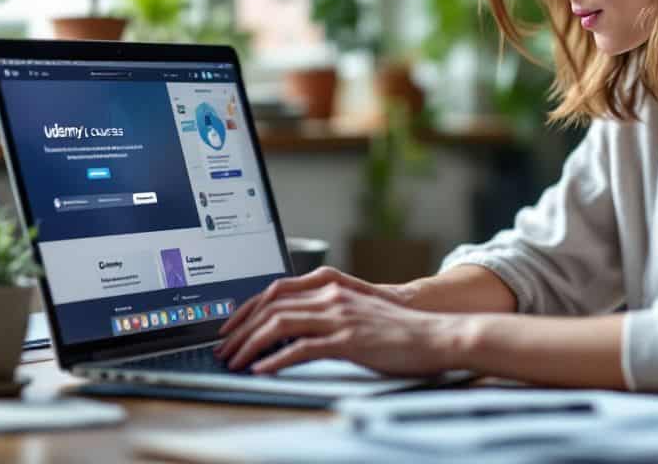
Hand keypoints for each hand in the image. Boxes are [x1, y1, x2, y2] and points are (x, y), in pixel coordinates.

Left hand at [214, 267, 465, 375]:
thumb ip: (326, 311)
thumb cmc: (396, 328)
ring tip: (235, 362)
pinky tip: (262, 370)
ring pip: (280, 324)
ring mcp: (339, 317)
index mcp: (330, 287)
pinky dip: (276, 360)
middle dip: (240, 330)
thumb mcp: (356, 311)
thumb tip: (292, 327)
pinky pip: (302, 348)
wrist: (433, 334)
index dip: (246, 308)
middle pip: (271, 306)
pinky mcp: (348, 340)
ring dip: (250, 344)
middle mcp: (331, 297)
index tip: (229, 327)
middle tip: (224, 349)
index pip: (275, 291)